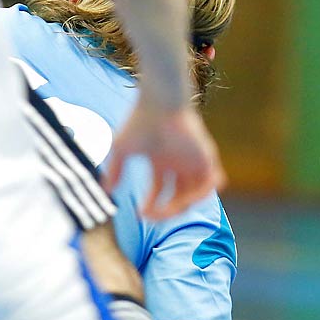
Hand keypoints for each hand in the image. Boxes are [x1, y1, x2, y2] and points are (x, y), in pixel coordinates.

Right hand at [100, 97, 224, 219]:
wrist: (159, 103)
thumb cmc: (140, 121)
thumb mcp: (121, 150)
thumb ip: (115, 170)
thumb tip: (106, 190)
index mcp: (162, 162)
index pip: (159, 192)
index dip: (151, 206)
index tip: (139, 214)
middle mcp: (179, 163)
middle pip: (178, 197)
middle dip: (165, 210)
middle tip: (152, 216)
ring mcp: (194, 160)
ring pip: (195, 193)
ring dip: (182, 206)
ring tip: (167, 210)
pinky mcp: (206, 156)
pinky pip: (213, 181)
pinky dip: (203, 193)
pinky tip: (188, 200)